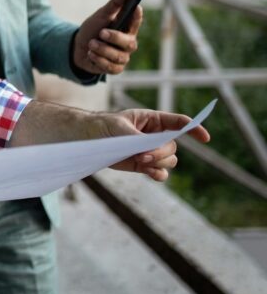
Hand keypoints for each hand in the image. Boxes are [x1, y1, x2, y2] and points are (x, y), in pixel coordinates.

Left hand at [73, 0, 143, 74]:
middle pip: (129, 43)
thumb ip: (115, 4)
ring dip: (101, 49)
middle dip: (114, 37)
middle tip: (101, 32)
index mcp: (127, 28)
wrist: (78, 48)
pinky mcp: (115, 69)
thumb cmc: (93, 29)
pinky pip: (110, 67)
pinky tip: (91, 54)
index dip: (137, 16)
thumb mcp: (101, 15)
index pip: (136, 22)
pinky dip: (98, 59)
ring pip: (118, 56)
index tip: (136, 7)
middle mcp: (128, 43)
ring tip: (91, 44)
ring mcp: (123, 57)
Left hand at [88, 109, 210, 180]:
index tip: (205, 138)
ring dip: (158, 163)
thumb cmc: (103, 125)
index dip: (193, 128)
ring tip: (140, 161)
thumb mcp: (119, 127)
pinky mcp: (142, 164)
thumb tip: (152, 150)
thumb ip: (137, 137)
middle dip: (161, 152)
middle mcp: (155, 136)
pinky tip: (150, 173)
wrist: (87, 138)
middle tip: (143, 155)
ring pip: (169, 160)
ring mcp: (150, 151)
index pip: (178, 123)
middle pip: (172, 147)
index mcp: (152, 120)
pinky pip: (160, 172)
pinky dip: (158, 174)